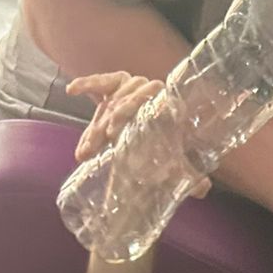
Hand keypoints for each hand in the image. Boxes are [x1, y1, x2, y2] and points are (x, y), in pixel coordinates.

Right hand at [65, 74, 210, 199]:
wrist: (161, 132)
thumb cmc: (170, 147)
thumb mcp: (177, 161)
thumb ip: (188, 174)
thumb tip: (202, 189)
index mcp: (169, 104)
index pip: (151, 96)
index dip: (133, 108)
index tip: (115, 130)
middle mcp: (151, 91)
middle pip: (125, 101)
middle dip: (106, 123)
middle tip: (95, 148)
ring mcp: (133, 87)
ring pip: (110, 101)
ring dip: (95, 124)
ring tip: (85, 150)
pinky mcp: (116, 85)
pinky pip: (102, 82)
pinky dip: (87, 85)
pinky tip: (70, 91)